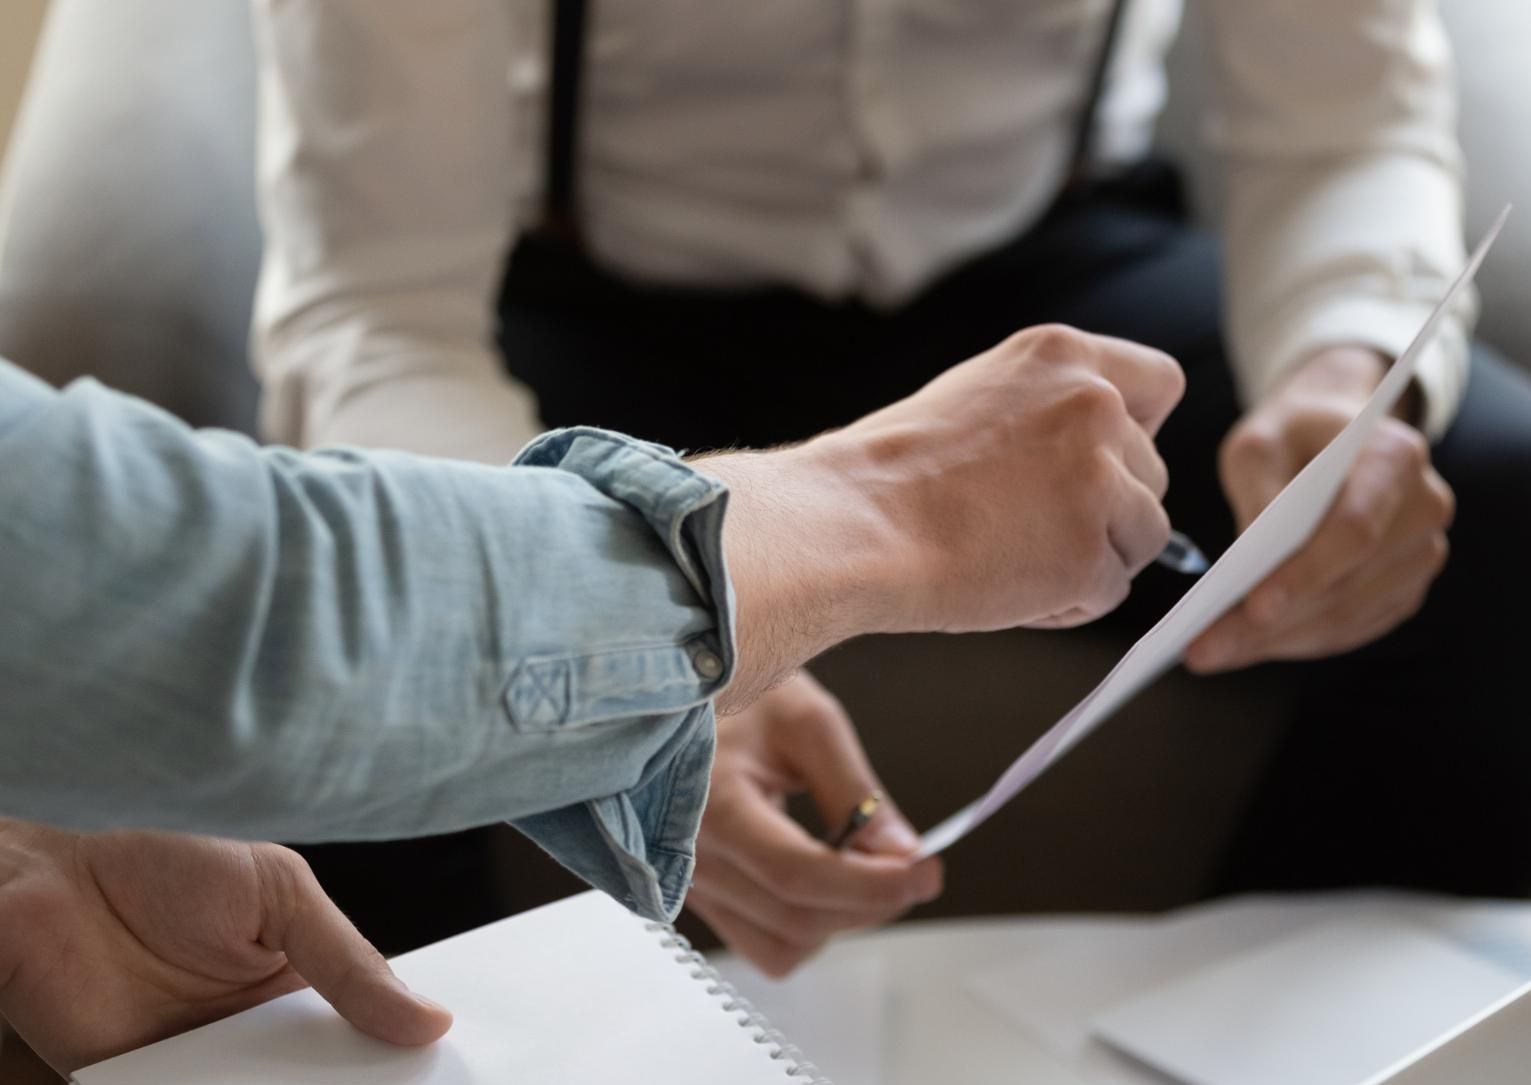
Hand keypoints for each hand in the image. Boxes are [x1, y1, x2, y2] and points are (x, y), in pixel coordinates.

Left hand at [0, 822, 451, 1075]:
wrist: (47, 890)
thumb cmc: (163, 871)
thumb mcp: (281, 896)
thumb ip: (349, 961)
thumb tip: (428, 1017)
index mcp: (304, 979)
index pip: (370, 1025)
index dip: (406, 1046)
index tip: (442, 1063)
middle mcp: (261, 1031)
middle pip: (330, 1076)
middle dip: (362, 1081)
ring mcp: (209, 1068)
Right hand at [686, 672, 941, 976]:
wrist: (668, 694)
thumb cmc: (735, 694)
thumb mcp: (805, 720)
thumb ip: (854, 790)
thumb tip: (904, 854)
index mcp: (710, 801)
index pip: (797, 873)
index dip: (870, 883)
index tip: (925, 869)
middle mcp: (688, 857)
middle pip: (796, 918)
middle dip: (870, 900)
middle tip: (916, 865)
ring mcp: (689, 884)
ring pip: (781, 948)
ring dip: (839, 919)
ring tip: (865, 868)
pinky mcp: (698, 897)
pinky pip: (761, 942)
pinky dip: (806, 925)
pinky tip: (824, 877)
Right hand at [704, 324, 1183, 706]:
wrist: (850, 526)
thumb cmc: (890, 475)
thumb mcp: (979, 398)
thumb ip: (1048, 413)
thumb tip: (1103, 460)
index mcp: (1062, 356)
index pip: (1160, 384)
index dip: (1136, 433)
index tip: (1098, 463)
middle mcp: (1095, 406)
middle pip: (1151, 473)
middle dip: (1107, 509)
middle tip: (1028, 529)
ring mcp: (1100, 480)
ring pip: (1141, 536)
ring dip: (1090, 557)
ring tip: (1011, 559)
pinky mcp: (1092, 553)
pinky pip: (1109, 591)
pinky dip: (1067, 603)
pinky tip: (1005, 588)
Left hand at [1187, 348, 1453, 672]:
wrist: (1335, 431)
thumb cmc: (1292, 433)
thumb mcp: (1259, 441)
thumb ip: (1256, 492)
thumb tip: (1245, 562)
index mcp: (1394, 457)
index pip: (1355, 529)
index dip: (1307, 573)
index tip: (1254, 606)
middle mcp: (1423, 509)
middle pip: (1348, 583)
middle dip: (1272, 624)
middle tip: (1203, 647)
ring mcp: (1420, 553)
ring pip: (1347, 616)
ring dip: (1277, 642)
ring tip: (1211, 651)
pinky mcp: (1403, 586)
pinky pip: (1351, 627)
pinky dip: (1295, 641)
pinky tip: (1245, 646)